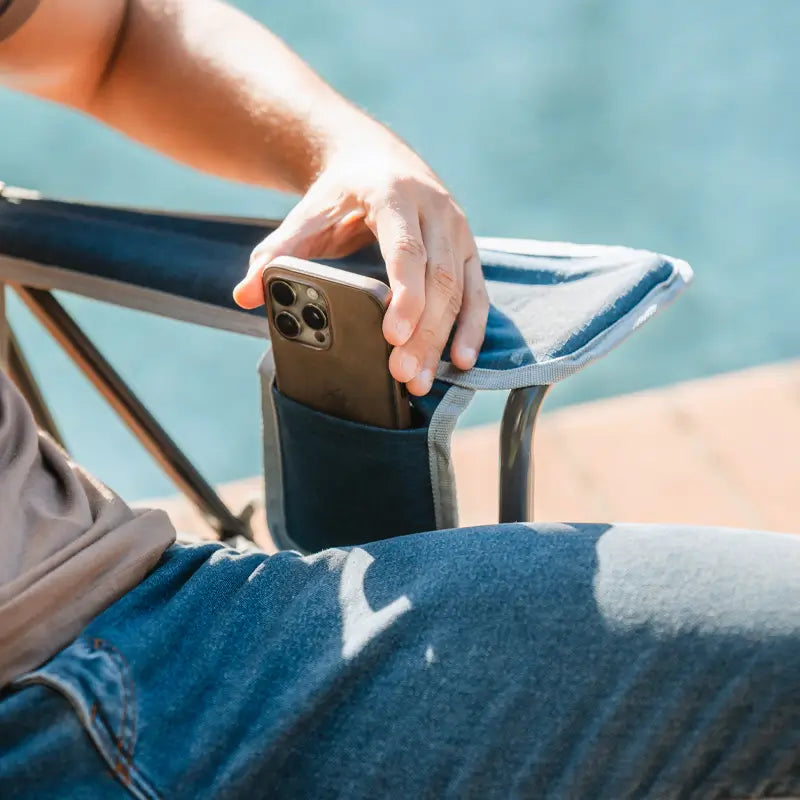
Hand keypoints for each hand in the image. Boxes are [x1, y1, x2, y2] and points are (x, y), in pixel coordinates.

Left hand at [234, 135, 488, 395]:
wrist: (375, 158)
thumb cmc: (340, 194)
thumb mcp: (306, 215)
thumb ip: (276, 253)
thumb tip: (244, 294)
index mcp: (395, 196)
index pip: (406, 249)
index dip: (405, 294)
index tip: (393, 336)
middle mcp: (436, 210)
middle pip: (437, 279)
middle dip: (423, 332)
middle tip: (403, 376)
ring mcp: (458, 230)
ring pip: (460, 291)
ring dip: (443, 340)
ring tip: (422, 381)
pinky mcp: (469, 249)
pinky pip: (478, 293)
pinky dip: (472, 329)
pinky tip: (460, 361)